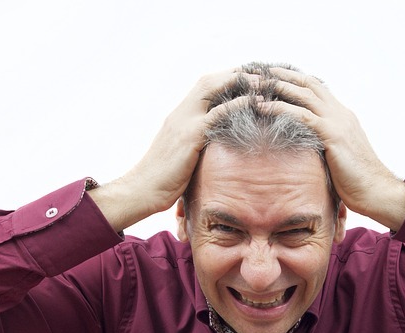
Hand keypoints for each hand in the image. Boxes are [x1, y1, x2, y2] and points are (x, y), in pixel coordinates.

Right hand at [89, 70, 255, 230]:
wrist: (143, 190)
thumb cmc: (164, 179)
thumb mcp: (182, 155)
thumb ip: (196, 143)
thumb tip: (216, 146)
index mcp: (179, 116)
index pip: (202, 87)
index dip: (224, 79)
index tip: (246, 77)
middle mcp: (180, 113)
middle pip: (208, 81)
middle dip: (233, 74)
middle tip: (258, 72)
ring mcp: (184, 122)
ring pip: (211, 90)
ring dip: (237, 82)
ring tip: (261, 82)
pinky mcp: (189, 136)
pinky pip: (216, 115)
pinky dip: (236, 105)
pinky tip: (253, 103)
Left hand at [259, 67, 404, 230]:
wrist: (375, 191)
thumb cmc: (356, 181)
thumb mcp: (338, 157)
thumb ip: (324, 145)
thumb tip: (305, 147)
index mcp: (343, 117)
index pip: (317, 89)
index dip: (296, 80)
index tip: (276, 75)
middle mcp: (341, 114)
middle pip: (309, 85)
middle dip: (284, 75)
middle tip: (261, 70)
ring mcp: (338, 122)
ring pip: (304, 95)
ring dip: (278, 86)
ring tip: (256, 84)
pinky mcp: (333, 135)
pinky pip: (302, 116)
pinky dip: (280, 108)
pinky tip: (263, 107)